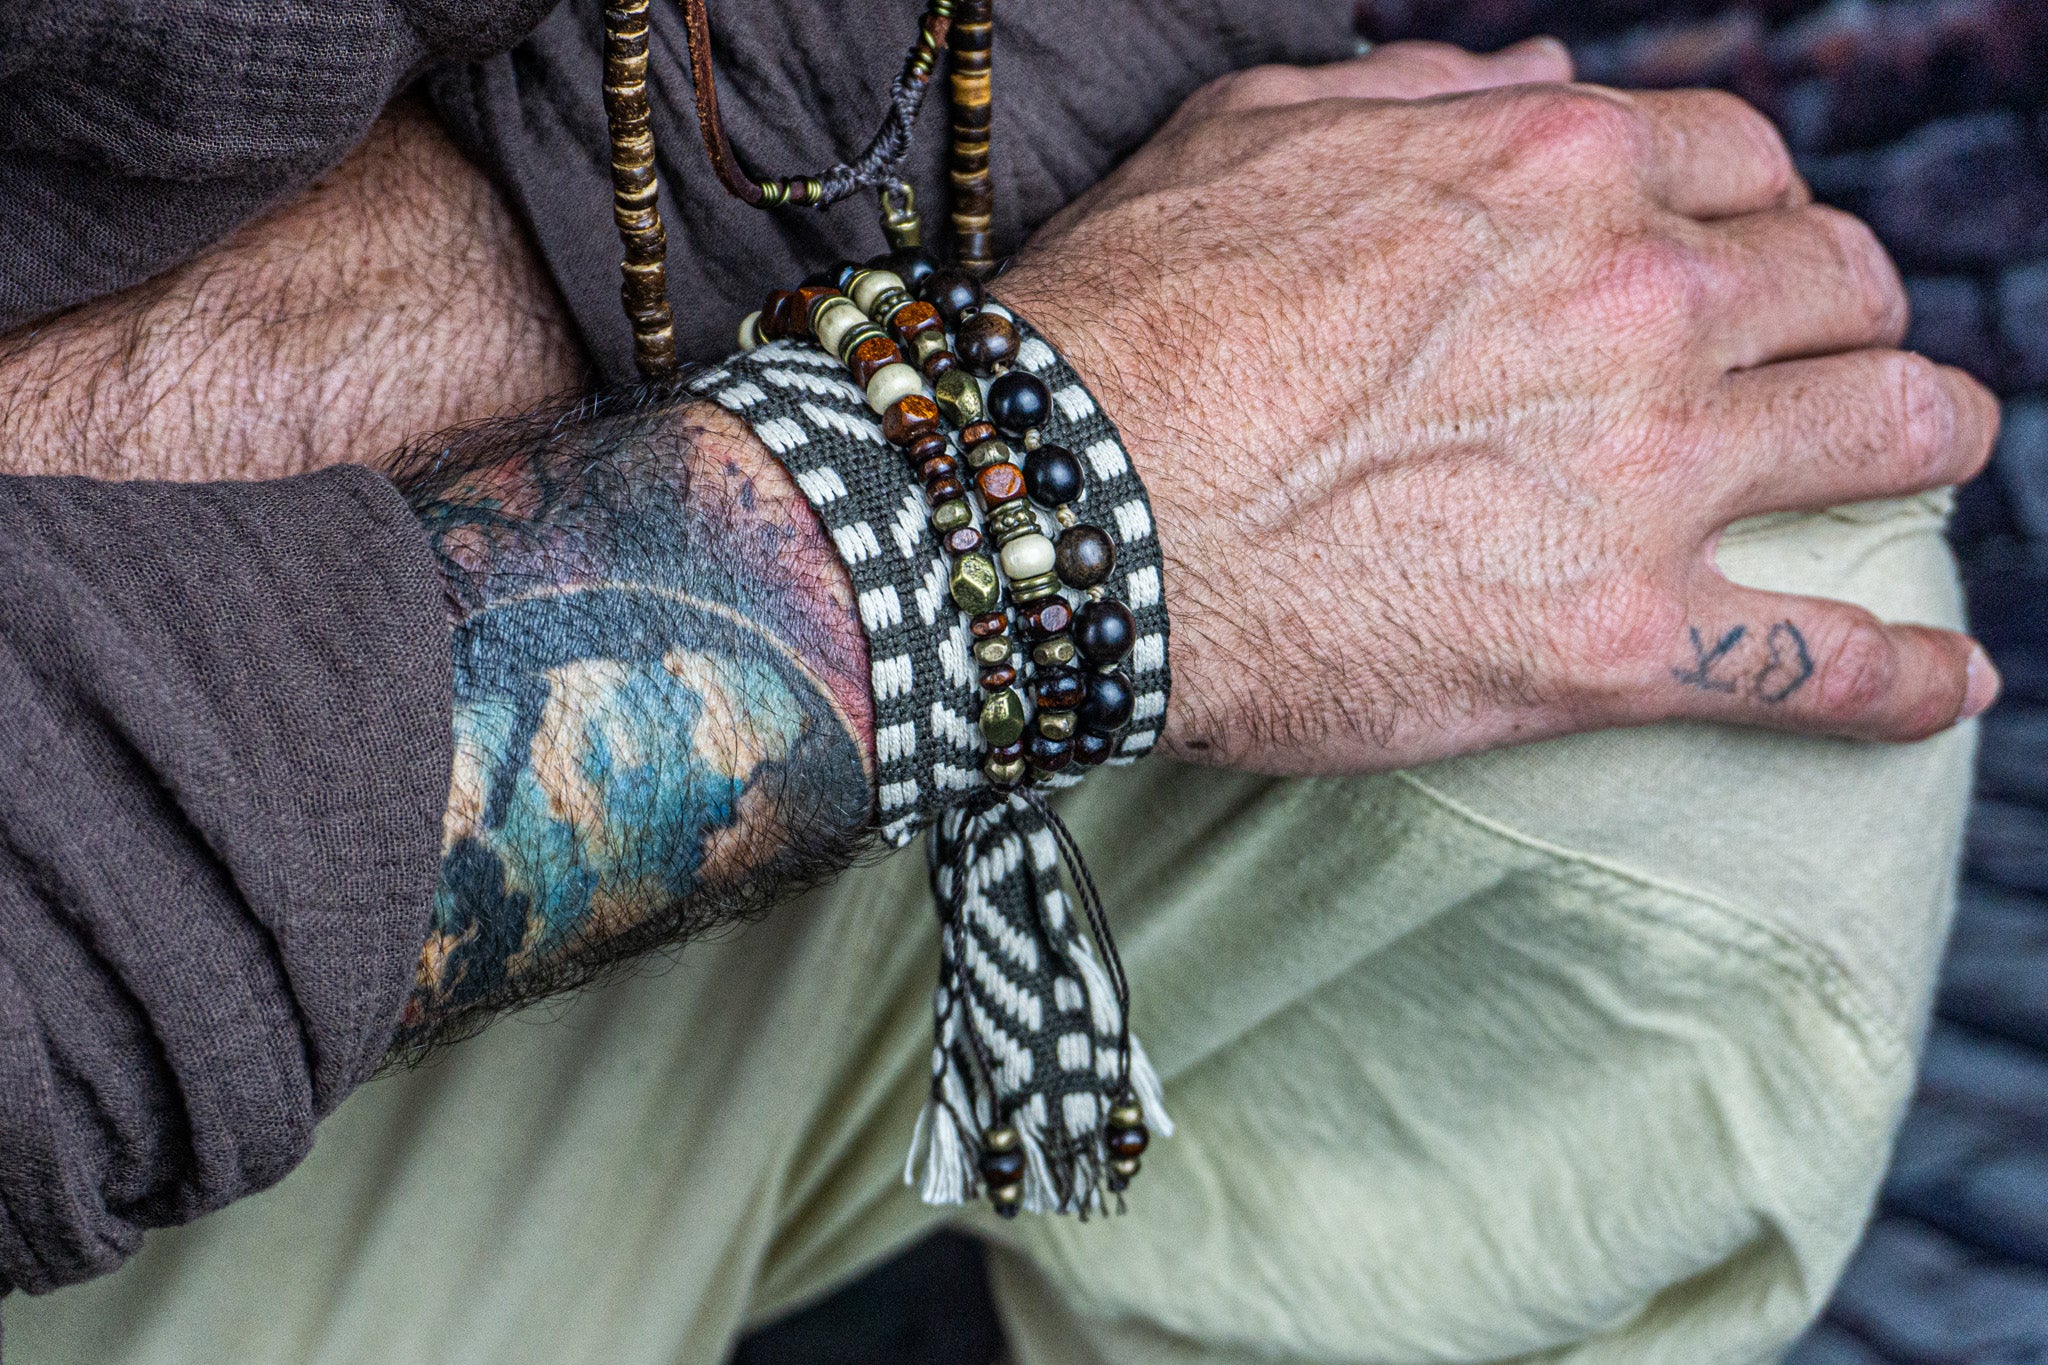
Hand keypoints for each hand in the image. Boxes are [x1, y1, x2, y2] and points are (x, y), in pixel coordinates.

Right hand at [998, 41, 2000, 774]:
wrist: (1067, 510)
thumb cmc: (1130, 318)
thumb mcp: (1251, 133)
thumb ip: (1419, 94)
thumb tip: (1543, 80)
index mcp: (1558, 172)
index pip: (1736, 163)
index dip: (1746, 207)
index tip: (1728, 254)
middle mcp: (1639, 304)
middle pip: (1836, 283)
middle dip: (1839, 309)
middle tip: (1809, 355)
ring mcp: (1648, 475)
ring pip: (1888, 431)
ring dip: (1921, 435)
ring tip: (1919, 461)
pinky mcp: (1617, 639)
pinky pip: (1817, 664)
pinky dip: (1899, 679)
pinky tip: (1944, 688)